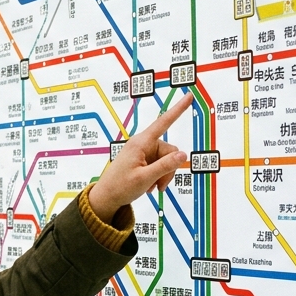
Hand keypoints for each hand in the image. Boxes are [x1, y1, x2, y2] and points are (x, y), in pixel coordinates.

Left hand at [89, 95, 192, 218]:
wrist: (106, 198)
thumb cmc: (120, 187)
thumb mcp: (145, 178)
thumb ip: (165, 166)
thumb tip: (183, 155)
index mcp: (141, 143)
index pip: (163, 123)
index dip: (178, 110)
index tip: (189, 96)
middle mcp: (143, 144)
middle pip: (170, 151)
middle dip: (168, 169)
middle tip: (159, 186)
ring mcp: (143, 152)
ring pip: (167, 160)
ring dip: (163, 175)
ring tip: (151, 187)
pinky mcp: (143, 160)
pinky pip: (160, 165)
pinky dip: (157, 176)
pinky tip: (149, 186)